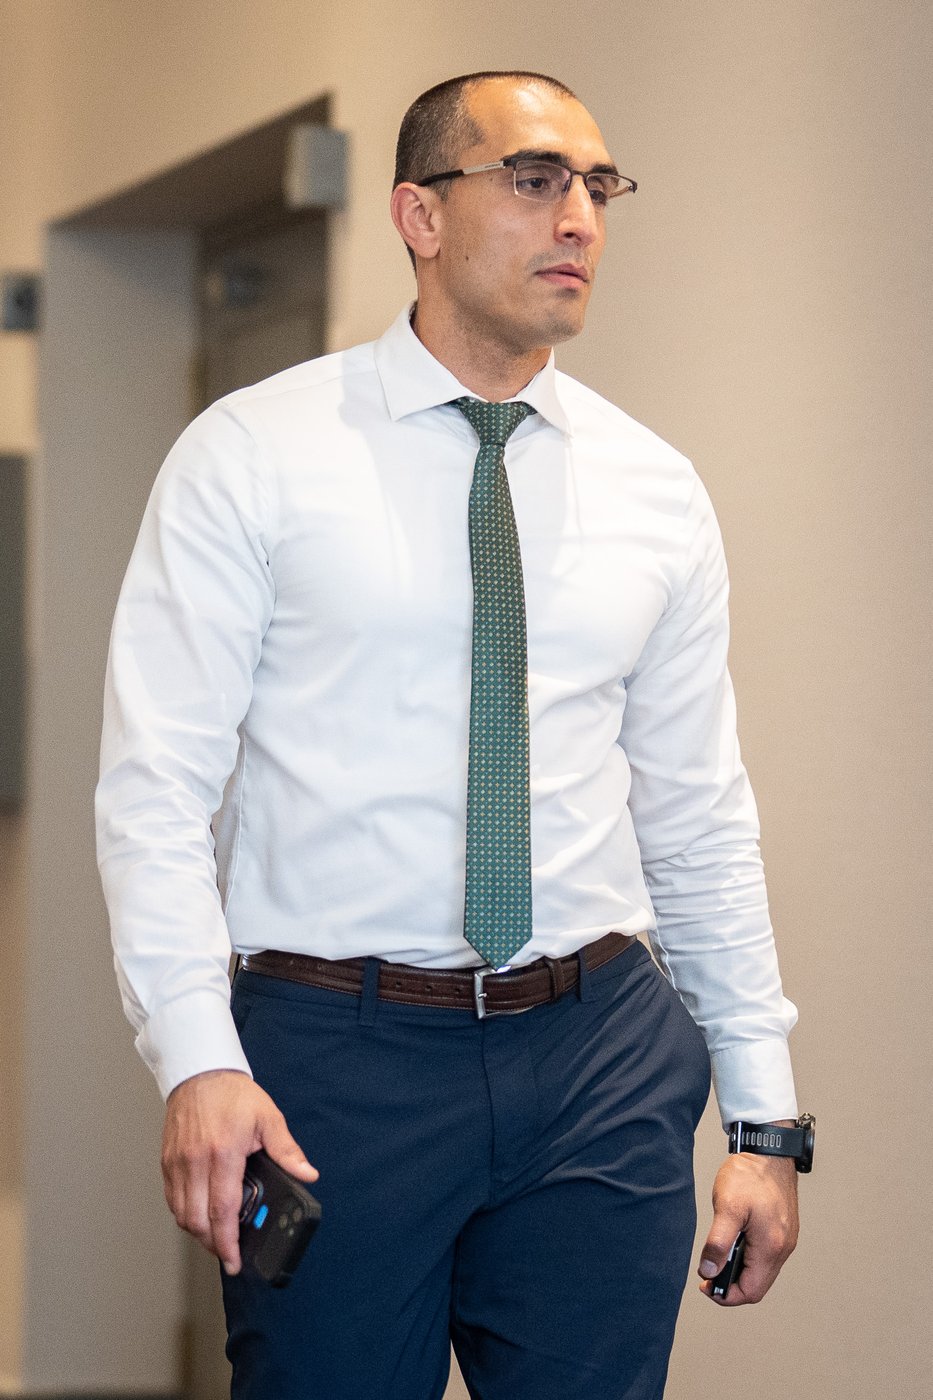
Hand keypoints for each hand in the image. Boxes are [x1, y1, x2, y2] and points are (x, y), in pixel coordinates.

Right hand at [161, 1068, 318, 1274]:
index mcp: (223, 1152)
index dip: (228, 1242)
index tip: (234, 1261)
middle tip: (228, 1254)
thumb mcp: (268, 1118)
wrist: (200, 1072)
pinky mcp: (167, 1162)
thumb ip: (287, 1150)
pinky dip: (184, 1215)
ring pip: (182, 1215)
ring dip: (198, 1232)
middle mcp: (195, 1162)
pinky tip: (199, 1215)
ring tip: (217, 1237)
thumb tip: (306, 1173)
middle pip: (198, 1221)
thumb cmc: (233, 1094)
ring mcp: (177, 1163)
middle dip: (214, 1244)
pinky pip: (171, 1200)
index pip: (223, 1210)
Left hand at [697, 1130, 798, 1305]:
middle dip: (732, 1285)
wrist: (768, 1149)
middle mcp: (783, 1247)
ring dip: (740, 1271)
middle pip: (758, 1284)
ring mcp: (786, 1238)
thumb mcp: (727, 1207)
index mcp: (771, 1247)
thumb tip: (709, 1271)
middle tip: (709, 1273)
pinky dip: (749, 1258)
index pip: (751, 1291)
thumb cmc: (749, 1175)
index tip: (706, 1286)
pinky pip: (766, 1255)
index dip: (727, 1295)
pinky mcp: (783, 1229)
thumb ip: (718, 1243)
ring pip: (763, 1271)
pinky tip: (734, 1244)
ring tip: (718, 1258)